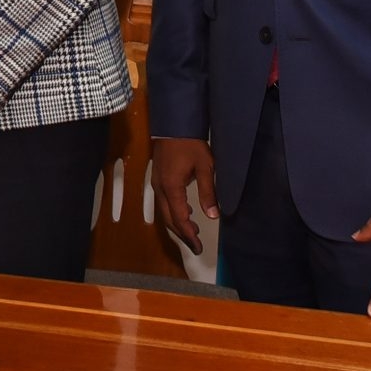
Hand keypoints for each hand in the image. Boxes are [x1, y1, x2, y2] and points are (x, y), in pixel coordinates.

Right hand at [151, 137, 218, 255]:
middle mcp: (161, 189)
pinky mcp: (157, 179)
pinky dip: (173, 213)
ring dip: (177, 224)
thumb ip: (208, 192)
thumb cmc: (191, 144)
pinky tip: (185, 212)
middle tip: (196, 245)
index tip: (198, 246)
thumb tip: (213, 215)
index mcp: (172, 188)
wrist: (174, 124)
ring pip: (164, 212)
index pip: (180, 219)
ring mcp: (156, 184)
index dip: (189, 235)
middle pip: (169, 219)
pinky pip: (163, 203)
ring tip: (192, 231)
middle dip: (182, 234)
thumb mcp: (205, 167)